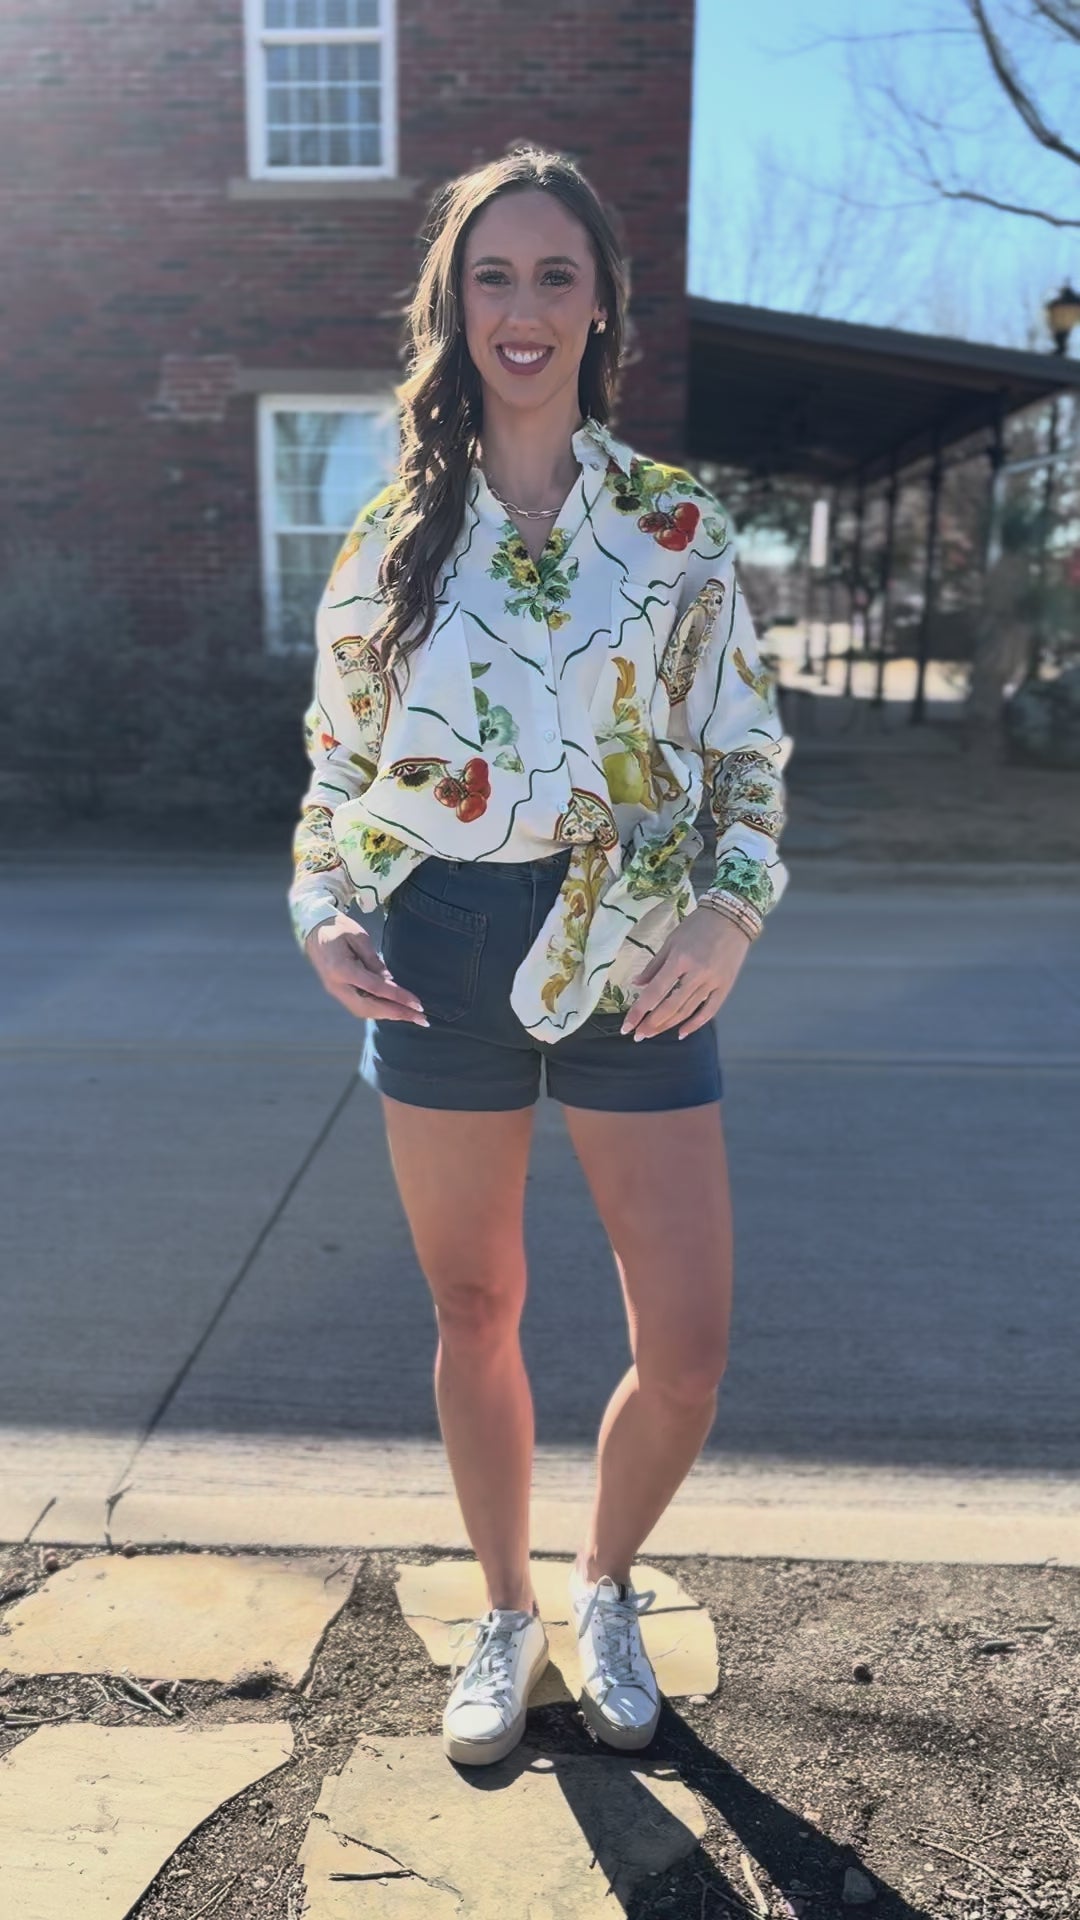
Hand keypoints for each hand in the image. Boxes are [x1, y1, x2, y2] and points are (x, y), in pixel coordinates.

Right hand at [304, 913, 428, 1025]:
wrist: (313, 931)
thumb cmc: (337, 928)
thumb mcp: (358, 937)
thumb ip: (374, 960)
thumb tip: (390, 980)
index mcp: (341, 970)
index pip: (375, 988)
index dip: (398, 997)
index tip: (417, 1004)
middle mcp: (337, 986)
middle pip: (370, 1008)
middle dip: (397, 1014)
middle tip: (421, 1019)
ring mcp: (336, 992)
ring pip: (364, 1011)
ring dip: (389, 1015)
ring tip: (411, 1016)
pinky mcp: (338, 993)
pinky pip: (360, 1007)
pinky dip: (379, 1010)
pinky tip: (394, 1010)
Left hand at [620, 907, 751, 1040]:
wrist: (733, 916)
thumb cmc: (698, 925)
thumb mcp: (671, 940)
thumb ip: (654, 965)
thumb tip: (637, 984)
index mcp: (679, 959)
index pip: (654, 992)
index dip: (638, 1012)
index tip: (626, 1027)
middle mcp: (696, 974)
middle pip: (670, 1006)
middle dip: (651, 1024)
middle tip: (638, 1035)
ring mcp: (713, 982)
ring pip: (687, 1011)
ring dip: (668, 1025)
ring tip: (652, 1033)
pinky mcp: (726, 987)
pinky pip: (709, 1011)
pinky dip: (695, 1024)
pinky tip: (681, 1033)